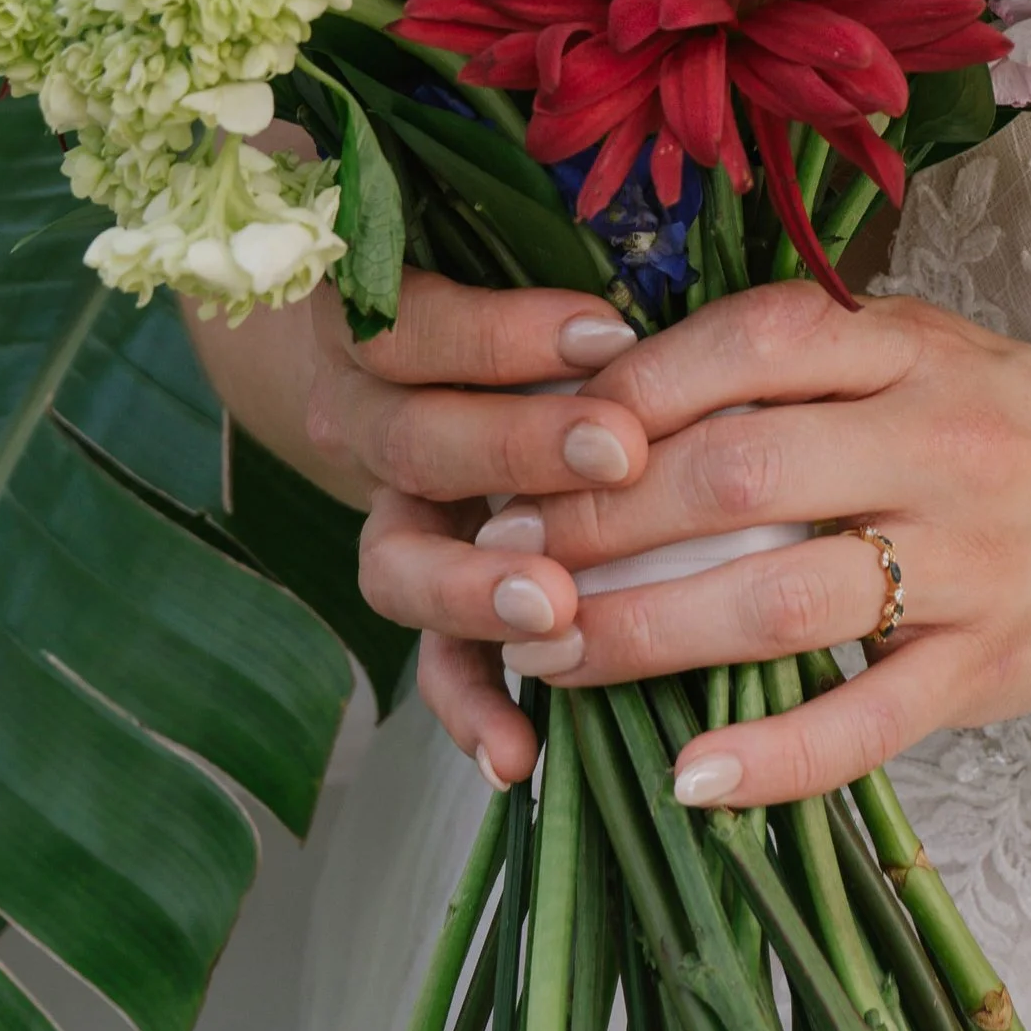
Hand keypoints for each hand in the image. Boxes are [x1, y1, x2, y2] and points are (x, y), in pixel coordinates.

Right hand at [307, 271, 656, 785]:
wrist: (416, 368)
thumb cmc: (511, 309)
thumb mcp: (520, 277)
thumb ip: (569, 297)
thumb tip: (661, 293)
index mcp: (383, 328)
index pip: (421, 326)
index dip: (505, 334)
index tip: (609, 333)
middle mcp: (369, 422)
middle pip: (414, 440)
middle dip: (516, 449)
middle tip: (618, 454)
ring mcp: (393, 517)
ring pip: (398, 562)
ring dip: (475, 589)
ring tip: (553, 607)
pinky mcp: (428, 599)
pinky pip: (429, 663)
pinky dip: (471, 708)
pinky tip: (519, 753)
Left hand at [485, 278, 1030, 807]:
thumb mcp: (931, 352)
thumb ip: (804, 360)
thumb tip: (621, 379)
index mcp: (912, 349)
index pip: (747, 346)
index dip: (627, 388)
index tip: (531, 427)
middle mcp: (939, 442)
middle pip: (737, 475)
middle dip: (596, 517)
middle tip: (496, 550)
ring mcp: (968, 562)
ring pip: (780, 598)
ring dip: (643, 631)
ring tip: (541, 652)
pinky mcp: (989, 670)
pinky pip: (868, 721)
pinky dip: (773, 757)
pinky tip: (684, 776)